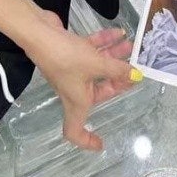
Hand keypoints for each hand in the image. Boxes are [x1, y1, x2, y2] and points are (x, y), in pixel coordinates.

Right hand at [21, 9, 137, 151]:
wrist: (39, 32)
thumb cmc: (66, 58)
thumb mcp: (96, 65)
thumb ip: (118, 71)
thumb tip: (137, 76)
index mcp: (76, 101)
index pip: (75, 131)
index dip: (86, 141)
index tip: (101, 144)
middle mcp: (73, 88)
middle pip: (98, 91)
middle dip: (117, 80)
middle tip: (134, 68)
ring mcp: (71, 68)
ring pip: (97, 66)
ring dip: (114, 57)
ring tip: (130, 46)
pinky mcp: (69, 50)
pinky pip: (91, 49)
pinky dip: (103, 42)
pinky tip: (119, 33)